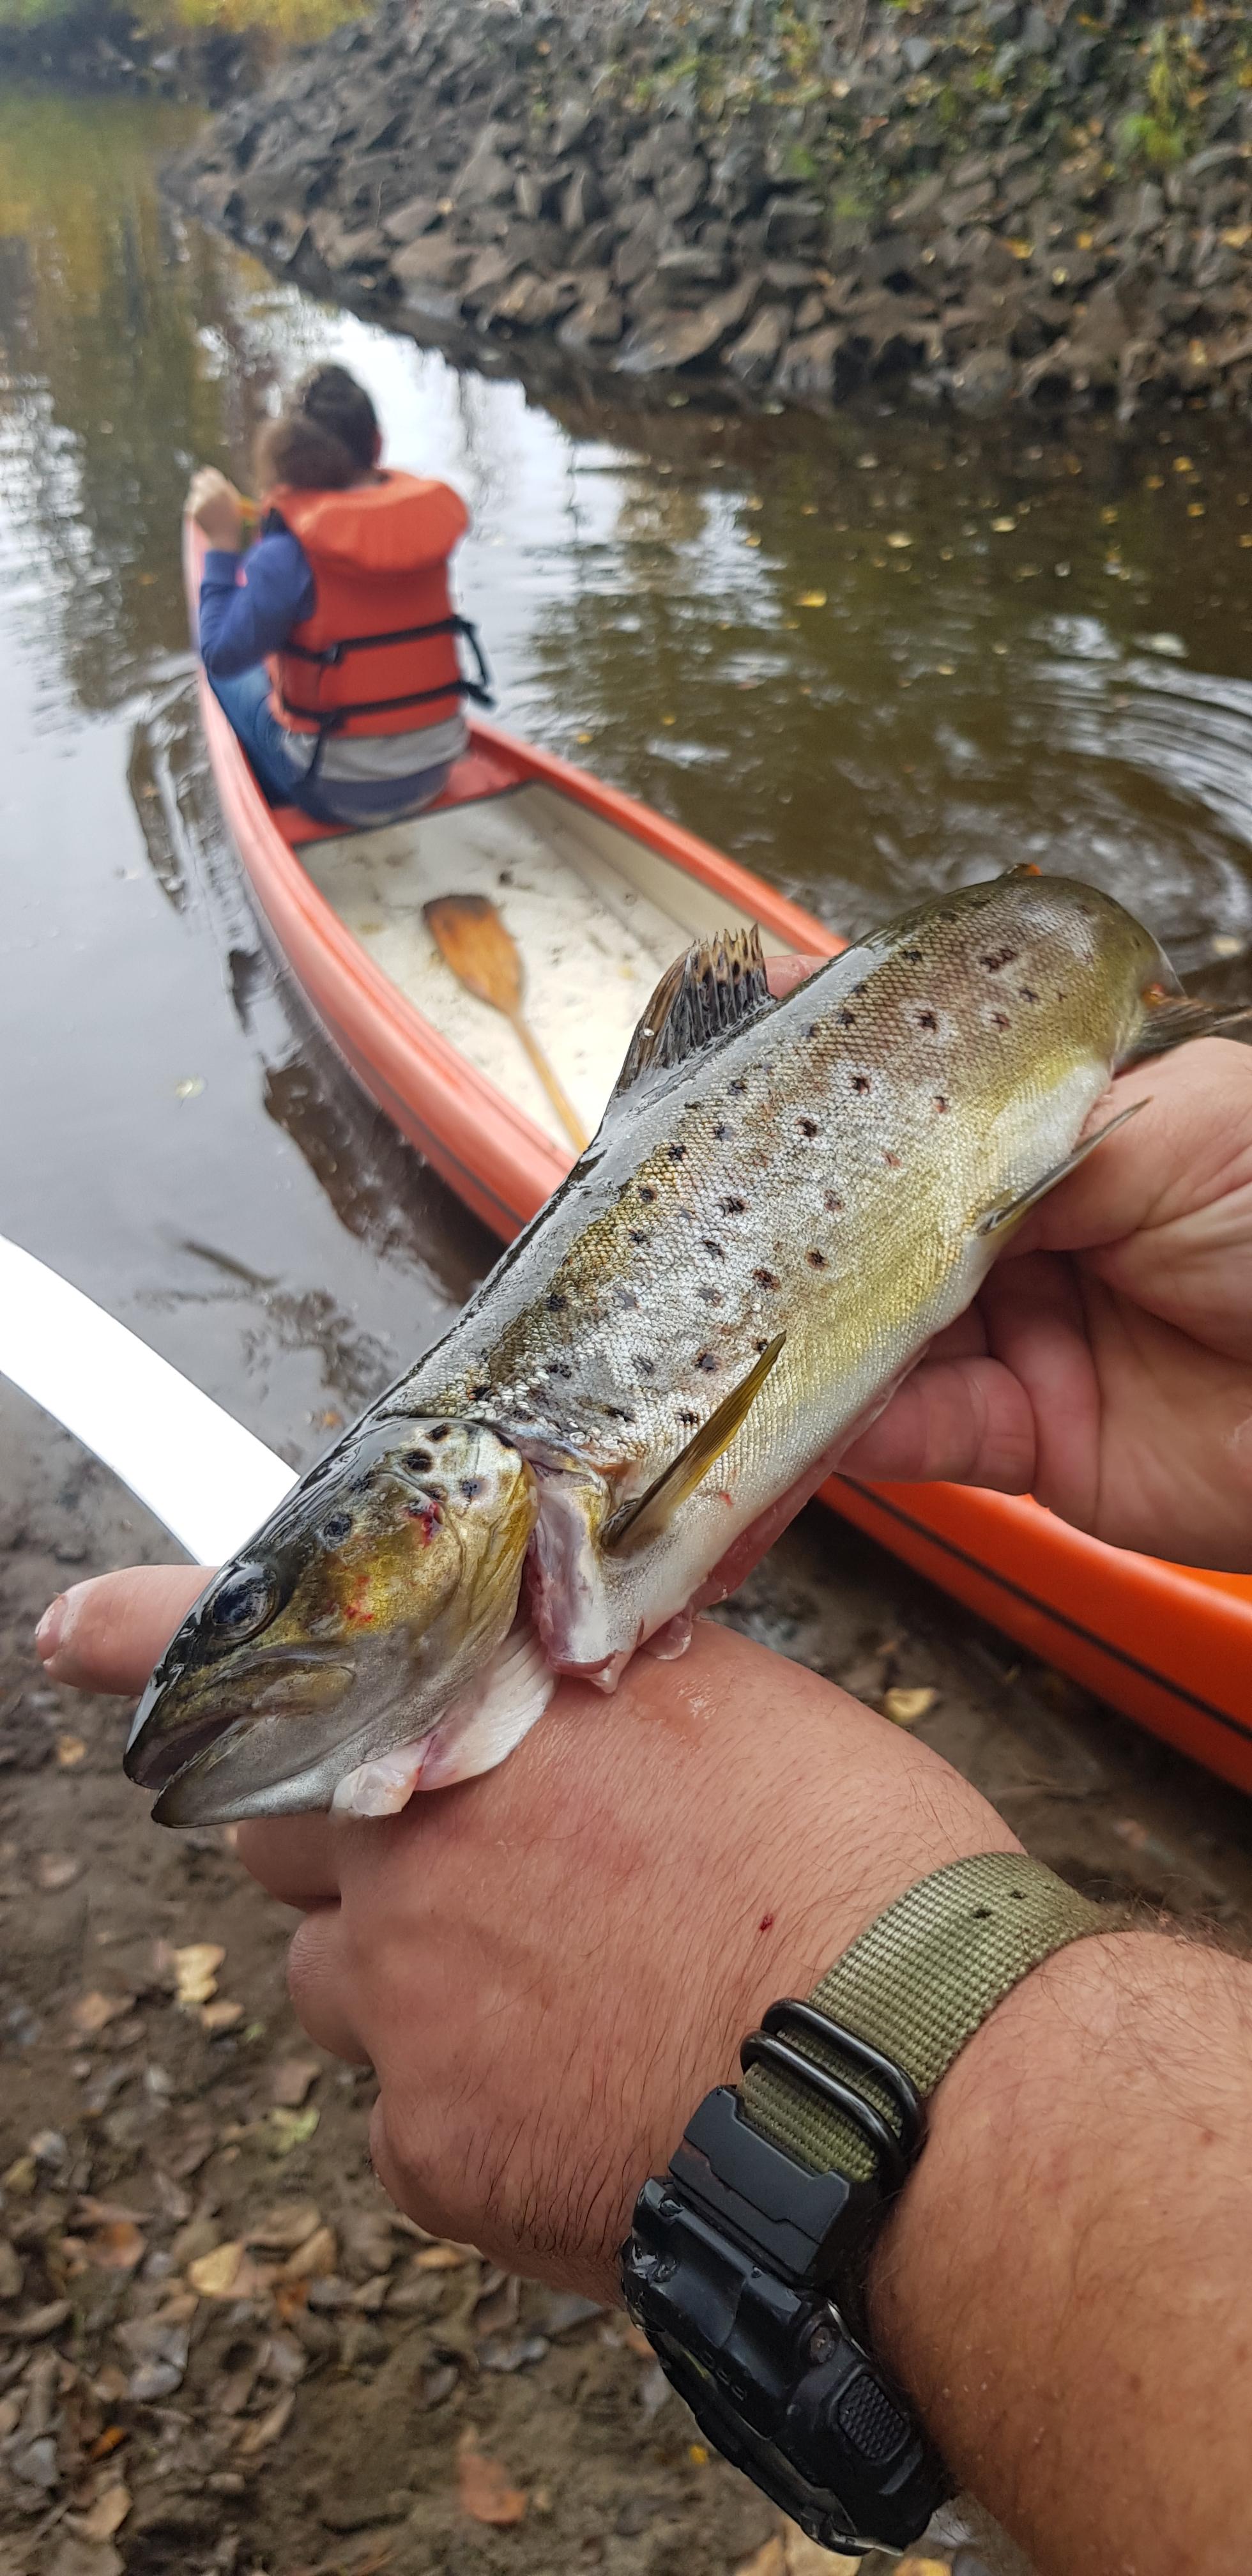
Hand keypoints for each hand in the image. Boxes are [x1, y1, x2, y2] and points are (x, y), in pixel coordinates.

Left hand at [33, 1558, 1251, 2575]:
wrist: (918, 2081)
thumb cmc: (856, 1877)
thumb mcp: (730, 1714)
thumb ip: (589, 1702)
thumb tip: (549, 1709)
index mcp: (479, 1724)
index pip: (256, 1653)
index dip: (147, 1634)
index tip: (78, 1630)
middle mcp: (407, 1854)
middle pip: (291, 1840)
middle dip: (359, 1846)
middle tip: (492, 1878)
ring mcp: (404, 2010)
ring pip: (343, 1986)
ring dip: (420, 1982)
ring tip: (581, 2000)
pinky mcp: (430, 2151)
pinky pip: (409, 2118)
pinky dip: (480, 2111)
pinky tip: (602, 2099)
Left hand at [186, 465, 243, 550]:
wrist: (224, 539)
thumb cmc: (232, 521)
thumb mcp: (235, 501)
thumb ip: (225, 487)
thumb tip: (213, 474)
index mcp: (223, 488)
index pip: (208, 472)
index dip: (206, 475)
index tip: (204, 478)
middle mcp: (211, 493)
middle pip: (197, 479)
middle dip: (198, 484)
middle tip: (200, 490)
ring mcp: (202, 502)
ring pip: (193, 493)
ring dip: (197, 498)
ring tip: (206, 510)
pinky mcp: (194, 510)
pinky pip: (190, 504)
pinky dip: (194, 509)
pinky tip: (202, 516)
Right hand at [768, 960, 1251, 1569]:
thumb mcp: (1171, 1130)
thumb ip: (1020, 1144)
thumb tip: (895, 1158)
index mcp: (1070, 1131)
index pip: (924, 1101)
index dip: (833, 1085)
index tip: (733, 1056)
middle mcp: (1035, 1233)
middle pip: (878, 1229)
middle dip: (791, 1228)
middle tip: (692, 1217)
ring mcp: (1026, 1338)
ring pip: (878, 1337)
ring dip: (800, 1338)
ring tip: (718, 1327)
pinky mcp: (1031, 1443)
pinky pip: (920, 1437)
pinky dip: (855, 1432)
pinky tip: (806, 1412)